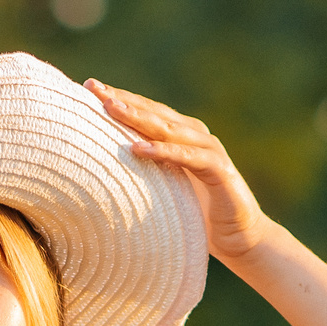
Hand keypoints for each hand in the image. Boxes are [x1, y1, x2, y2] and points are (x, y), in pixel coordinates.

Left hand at [85, 79, 279, 263]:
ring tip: (111, 108)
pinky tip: (139, 149)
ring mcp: (209, 151)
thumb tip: (100, 168)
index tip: (87, 87)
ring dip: (139, 118)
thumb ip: (142, 172)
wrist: (239, 239)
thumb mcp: (163, 188)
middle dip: (123, 99)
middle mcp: (195, 136)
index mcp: (181, 136)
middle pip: (154, 113)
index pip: (146, 111)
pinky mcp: (220, 171)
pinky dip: (164, 152)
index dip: (119, 97)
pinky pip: (189, 157)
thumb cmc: (197, 215)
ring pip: (170, 129)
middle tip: (93, 87)